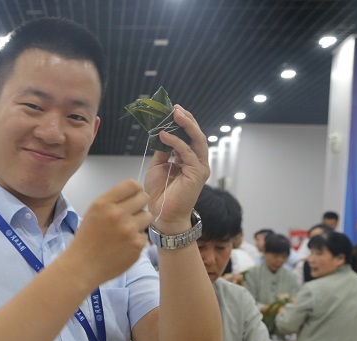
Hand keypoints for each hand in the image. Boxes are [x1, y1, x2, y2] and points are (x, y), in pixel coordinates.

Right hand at [67, 179, 150, 287]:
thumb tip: (136, 194)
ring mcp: (129, 230)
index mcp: (104, 203)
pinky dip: (137, 239)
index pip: (132, 184)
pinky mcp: (137, 245)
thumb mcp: (93, 212)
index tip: (133, 197)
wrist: (82, 266)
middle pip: (144, 198)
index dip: (136, 190)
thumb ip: (113, 201)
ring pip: (148, 216)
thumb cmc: (86, 239)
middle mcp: (117, 214)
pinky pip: (145, 235)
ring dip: (140, 222)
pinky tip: (124, 245)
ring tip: (127, 231)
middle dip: (140, 204)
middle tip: (133, 214)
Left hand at [143, 105, 209, 233]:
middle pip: (196, 135)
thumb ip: (162, 152)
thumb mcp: (157, 167)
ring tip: (174, 114)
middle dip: (186, 120)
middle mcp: (197, 162)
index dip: (181, 123)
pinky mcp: (197, 173)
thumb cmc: (160, 194)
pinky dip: (175, 142)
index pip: (188, 136)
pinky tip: (164, 135)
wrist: (163, 215)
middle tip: (175, 108)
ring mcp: (199, 167)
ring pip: (197, 140)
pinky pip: (187, 152)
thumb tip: (161, 134)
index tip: (171, 110)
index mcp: (188, 159)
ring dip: (185, 125)